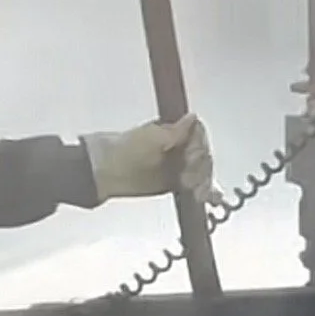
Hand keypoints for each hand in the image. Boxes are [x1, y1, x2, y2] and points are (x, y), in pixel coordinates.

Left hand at [82, 113, 218, 204]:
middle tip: (187, 179)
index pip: (198, 136)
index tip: (190, 158)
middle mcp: (179, 147)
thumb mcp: (150, 138)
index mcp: (173, 131)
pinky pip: (196, 186)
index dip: (198, 148)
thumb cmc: (123, 151)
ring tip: (196, 193)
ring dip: (204, 182)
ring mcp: (178, 166)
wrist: (104, 173)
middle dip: (200, 168)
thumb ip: (174, 131)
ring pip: (202, 172)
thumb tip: (192, 117)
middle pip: (203, 156)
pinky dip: (206, 191)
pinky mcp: (175, 183)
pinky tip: (210, 198)